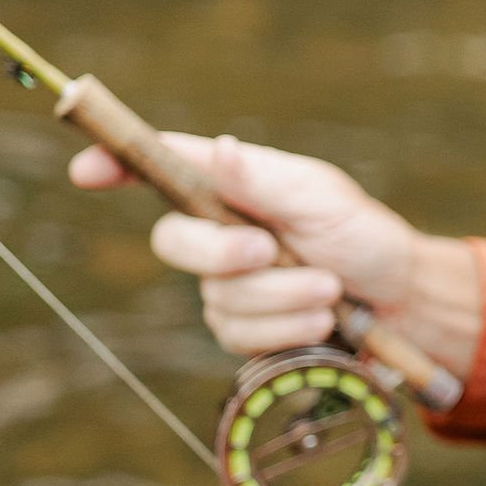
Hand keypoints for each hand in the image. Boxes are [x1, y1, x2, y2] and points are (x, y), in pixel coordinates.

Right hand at [69, 131, 477, 372]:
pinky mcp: (242, 329)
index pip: (162, 168)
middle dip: (222, 253)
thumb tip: (219, 150)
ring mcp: (225, 284)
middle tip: (270, 250)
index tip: (86, 171)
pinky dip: (287, 327)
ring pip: (218, 297)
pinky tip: (322, 320)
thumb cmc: (362, 236)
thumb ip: (266, 181)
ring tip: (329, 289)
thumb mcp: (322, 199)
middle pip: (172, 241)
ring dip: (282, 296)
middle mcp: (218, 232)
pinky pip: (239, 335)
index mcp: (232, 185)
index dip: (116, 165)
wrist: (399, 303)